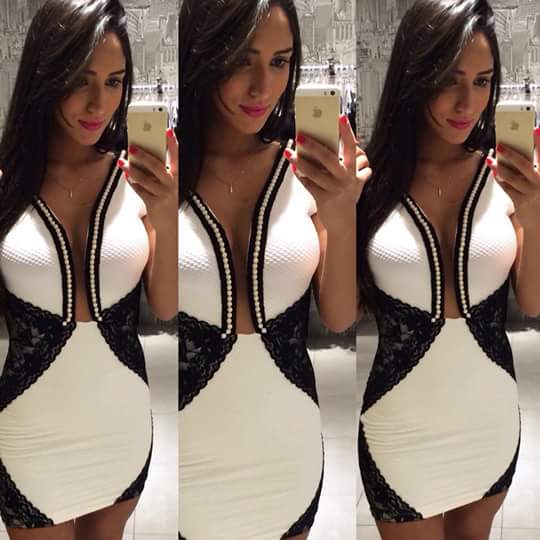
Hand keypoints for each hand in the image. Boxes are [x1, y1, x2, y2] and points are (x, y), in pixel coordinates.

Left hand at [117, 127, 178, 231]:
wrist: (168, 223)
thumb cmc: (164, 198)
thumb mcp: (164, 184)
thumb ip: (155, 171)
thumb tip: (138, 155)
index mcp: (175, 176)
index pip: (175, 156)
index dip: (173, 143)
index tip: (168, 130)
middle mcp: (171, 184)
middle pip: (157, 167)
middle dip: (144, 156)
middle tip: (132, 147)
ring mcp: (163, 194)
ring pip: (145, 179)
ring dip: (132, 169)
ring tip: (123, 162)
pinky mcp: (154, 203)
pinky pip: (139, 190)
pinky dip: (132, 182)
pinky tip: (126, 176)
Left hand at [283, 114, 370, 231]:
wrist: (343, 223)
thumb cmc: (344, 197)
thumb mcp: (352, 180)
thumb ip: (347, 164)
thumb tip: (333, 145)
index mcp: (353, 171)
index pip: (351, 148)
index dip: (347, 132)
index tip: (340, 117)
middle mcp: (345, 179)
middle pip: (329, 158)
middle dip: (314, 146)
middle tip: (301, 135)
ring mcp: (334, 189)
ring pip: (315, 172)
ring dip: (300, 161)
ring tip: (290, 152)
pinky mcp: (324, 199)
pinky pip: (308, 184)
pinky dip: (300, 176)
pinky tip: (293, 167)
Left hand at [486, 129, 539, 229]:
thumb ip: (535, 169)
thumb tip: (518, 154)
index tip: (535, 129)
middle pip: (525, 165)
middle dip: (512, 154)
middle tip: (500, 144)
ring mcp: (530, 193)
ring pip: (512, 177)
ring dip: (499, 167)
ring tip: (491, 159)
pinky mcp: (520, 202)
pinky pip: (506, 188)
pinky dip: (499, 179)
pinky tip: (494, 171)